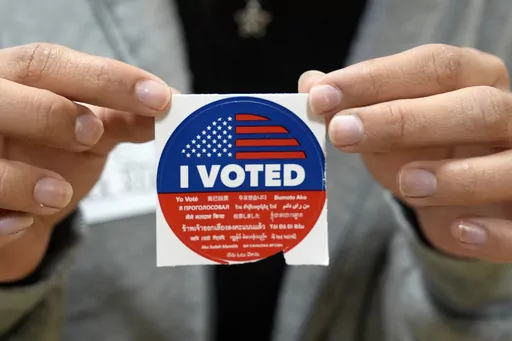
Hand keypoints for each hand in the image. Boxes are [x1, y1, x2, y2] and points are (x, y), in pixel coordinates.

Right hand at [0, 43, 171, 280]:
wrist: (15, 205)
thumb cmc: (52, 154)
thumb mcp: (90, 130)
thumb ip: (124, 116)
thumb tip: (174, 105)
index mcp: (18, 82)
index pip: (51, 65)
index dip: (105, 78)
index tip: (158, 97)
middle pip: (2, 98)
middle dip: (49, 115)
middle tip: (91, 134)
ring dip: (22, 179)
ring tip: (59, 195)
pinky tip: (20, 225)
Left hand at [301, 44, 511, 261]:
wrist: (467, 199)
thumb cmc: (427, 152)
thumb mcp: (388, 127)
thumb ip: (354, 106)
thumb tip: (309, 83)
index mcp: (475, 80)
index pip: (433, 68)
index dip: (376, 79)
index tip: (322, 95)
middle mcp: (511, 115)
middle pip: (474, 108)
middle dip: (404, 120)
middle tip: (343, 133)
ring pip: (510, 164)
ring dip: (456, 175)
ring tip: (406, 183)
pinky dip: (494, 231)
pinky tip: (458, 230)